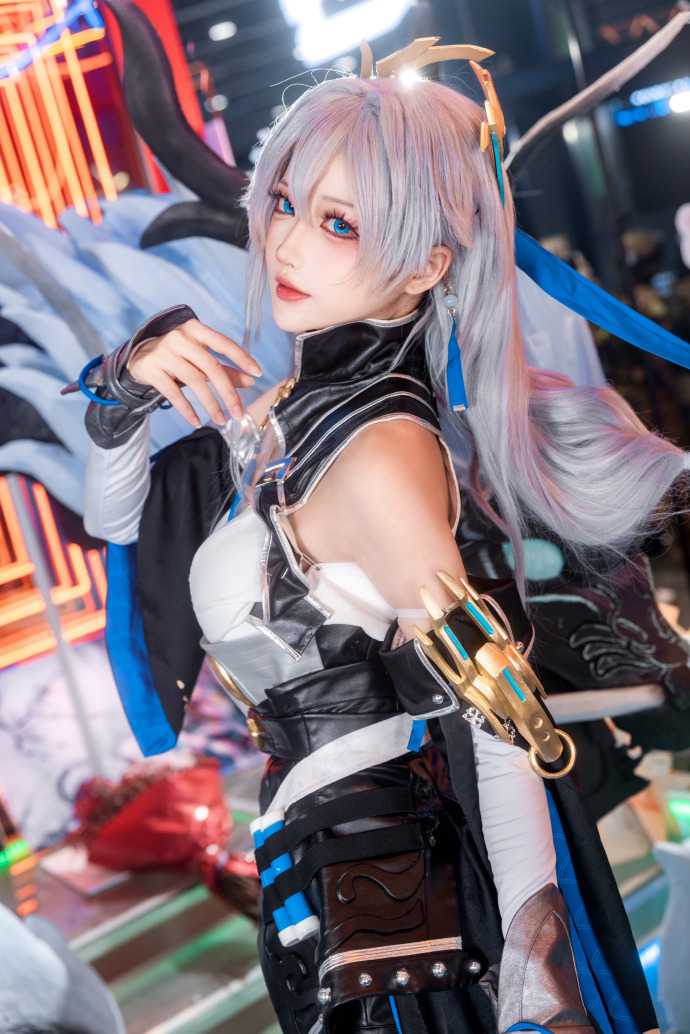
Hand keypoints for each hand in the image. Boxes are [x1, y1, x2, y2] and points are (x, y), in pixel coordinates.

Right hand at [127, 319, 261, 427]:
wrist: (138, 357)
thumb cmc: (177, 356)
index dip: (242, 358)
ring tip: (221, 420)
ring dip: (210, 404)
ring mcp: (164, 352)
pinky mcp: (151, 369)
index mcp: (195, 330)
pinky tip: (197, 421)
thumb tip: (250, 381)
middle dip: (228, 393)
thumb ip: (224, 369)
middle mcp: (180, 338)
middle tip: (238, 413)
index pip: (223, 343)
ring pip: (194, 381)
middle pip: (211, 367)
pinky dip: (187, 409)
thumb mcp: (200, 358)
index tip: (257, 373)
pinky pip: (173, 393)